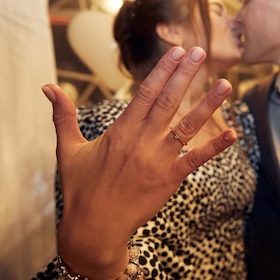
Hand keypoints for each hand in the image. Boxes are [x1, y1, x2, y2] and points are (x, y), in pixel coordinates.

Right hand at [41, 46, 236, 274]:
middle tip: (201, 52)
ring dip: (208, 104)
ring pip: (187, 125)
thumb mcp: (69, 149)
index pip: (146, 92)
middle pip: (169, 101)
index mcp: (121, 131)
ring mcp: (158, 160)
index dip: (163, 70)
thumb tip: (47, 87)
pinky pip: (195, 159)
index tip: (177, 51)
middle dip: (186, 74)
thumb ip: (63, 115)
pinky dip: (214, 147)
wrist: (94, 229)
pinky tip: (232, 134)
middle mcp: (142, 141)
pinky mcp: (170, 179)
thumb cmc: (80, 188)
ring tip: (225, 84)